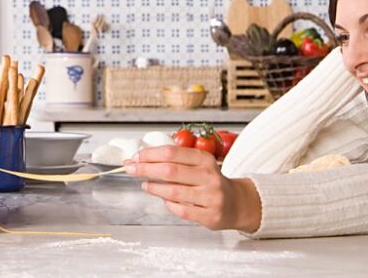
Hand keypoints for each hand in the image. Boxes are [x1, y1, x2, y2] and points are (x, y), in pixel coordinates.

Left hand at [125, 144, 261, 232]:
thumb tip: (141, 159)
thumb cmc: (210, 182)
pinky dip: (169, 204)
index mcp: (205, 159)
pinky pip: (181, 210)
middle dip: (146, 169)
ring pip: (174, 191)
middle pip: (170, 170)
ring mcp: (211, 197)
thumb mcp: (198, 165)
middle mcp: (209, 176)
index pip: (172, 152)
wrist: (237, 203)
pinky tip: (164, 200)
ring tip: (145, 185)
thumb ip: (174, 161)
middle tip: (130, 168)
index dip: (150, 154)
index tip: (135, 156)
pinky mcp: (209, 215)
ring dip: (154, 188)